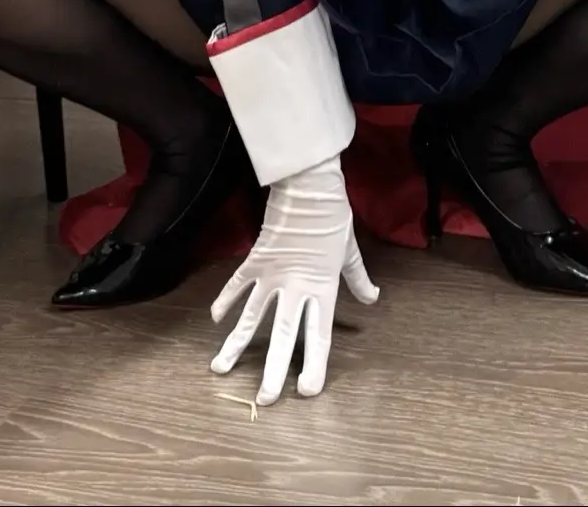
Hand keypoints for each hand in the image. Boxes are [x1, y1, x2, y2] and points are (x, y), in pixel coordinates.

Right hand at [210, 156, 378, 404]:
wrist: (309, 186)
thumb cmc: (333, 217)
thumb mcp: (350, 251)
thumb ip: (359, 280)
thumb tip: (373, 298)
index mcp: (322, 289)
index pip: (318, 337)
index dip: (314, 367)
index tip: (306, 393)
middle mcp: (295, 288)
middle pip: (284, 337)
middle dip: (273, 372)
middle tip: (264, 400)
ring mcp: (272, 275)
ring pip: (251, 317)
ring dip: (236, 345)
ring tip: (219, 369)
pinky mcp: (256, 259)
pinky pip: (237, 285)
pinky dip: (225, 300)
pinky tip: (214, 320)